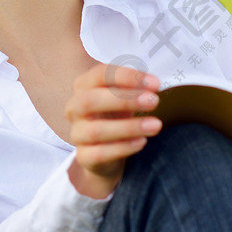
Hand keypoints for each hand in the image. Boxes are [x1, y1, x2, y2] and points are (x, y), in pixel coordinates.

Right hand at [65, 63, 162, 198]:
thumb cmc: (116, 115)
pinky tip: (141, 142)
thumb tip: (153, 84)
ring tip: (156, 125)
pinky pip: (100, 153)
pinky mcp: (84, 156)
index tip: (154, 83)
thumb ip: (136, 88)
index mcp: (84, 85)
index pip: (100, 74)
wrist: (108, 150)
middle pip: (90, 100)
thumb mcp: (125, 96)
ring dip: (129, 127)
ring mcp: (77, 133)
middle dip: (125, 99)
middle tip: (154, 101)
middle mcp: (75, 108)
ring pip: (97, 130)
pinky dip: (123, 148)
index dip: (127, 77)